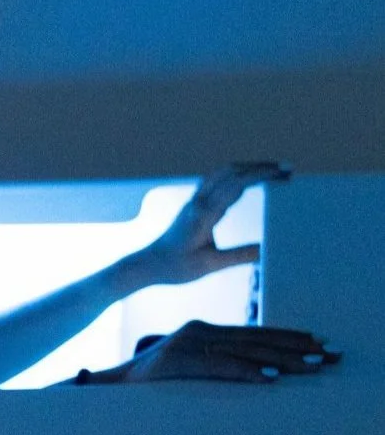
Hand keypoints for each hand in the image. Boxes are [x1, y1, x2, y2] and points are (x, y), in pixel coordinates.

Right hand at [81, 321, 338, 384]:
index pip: (254, 335)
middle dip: (298, 349)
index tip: (319, 346)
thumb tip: (256, 371)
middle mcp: (196, 333)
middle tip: (331, 357)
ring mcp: (186, 344)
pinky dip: (246, 372)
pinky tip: (270, 378)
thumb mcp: (184, 370)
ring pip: (245, 351)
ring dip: (284, 360)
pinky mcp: (176, 360)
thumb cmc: (144, 386)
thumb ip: (212, 365)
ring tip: (313, 366)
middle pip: (257, 341)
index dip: (289, 339)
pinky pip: (218, 366)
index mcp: (200, 333)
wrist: (101, 387)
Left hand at [123, 161, 288, 288]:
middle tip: (288, 170)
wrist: (147, 264)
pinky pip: (215, 179)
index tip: (284, 174)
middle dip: (261, 168)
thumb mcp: (210, 265)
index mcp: (204, 213)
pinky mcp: (192, 204)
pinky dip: (235, 173)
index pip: (236, 183)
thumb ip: (241, 256)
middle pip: (232, 171)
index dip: (262, 175)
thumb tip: (270, 249)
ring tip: (273, 171)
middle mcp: (198, 201)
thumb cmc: (175, 266)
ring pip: (222, 172)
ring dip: (248, 167)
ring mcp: (193, 200)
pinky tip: (248, 179)